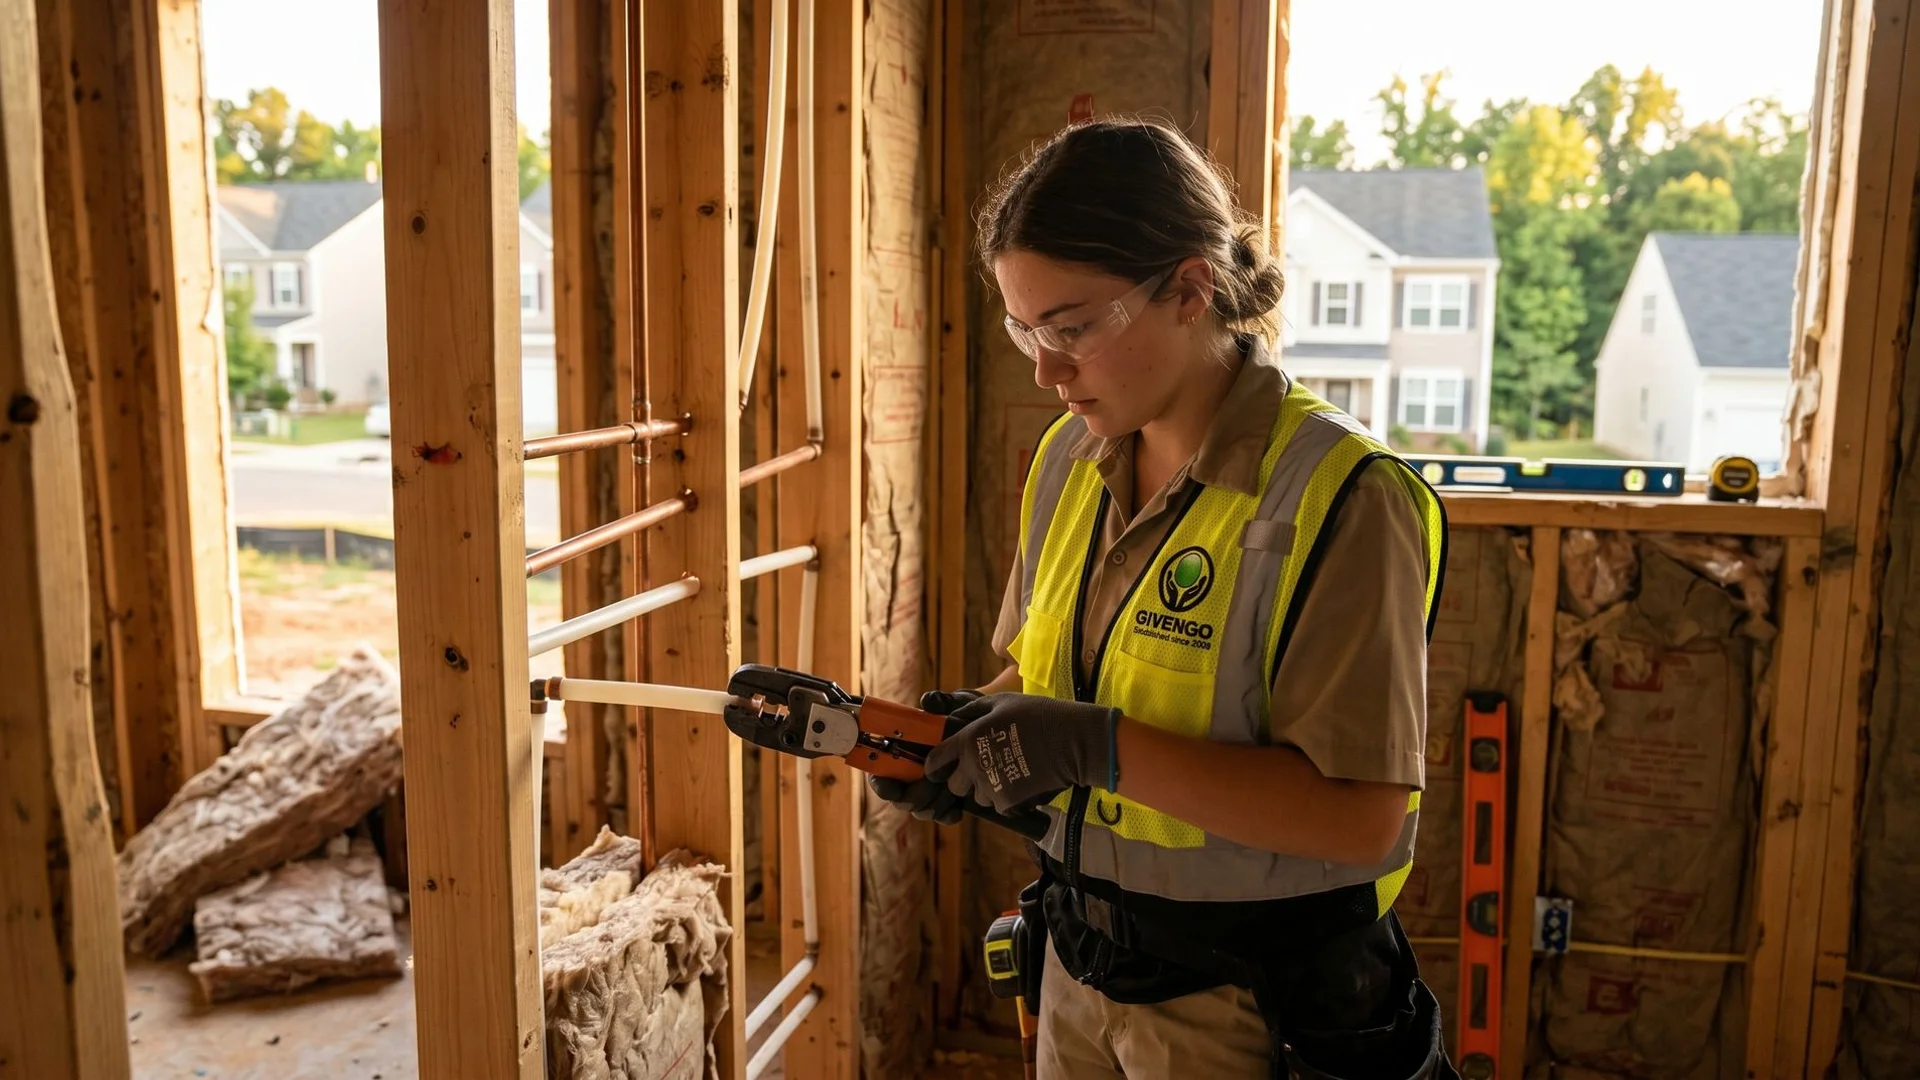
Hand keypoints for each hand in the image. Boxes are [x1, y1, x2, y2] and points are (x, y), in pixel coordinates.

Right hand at [865, 687, 986, 824]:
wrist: (990, 727)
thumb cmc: (965, 713)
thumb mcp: (956, 704)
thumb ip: (941, 703)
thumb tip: (929, 701)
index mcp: (903, 750)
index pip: (881, 774)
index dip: (881, 784)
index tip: (891, 786)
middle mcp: (913, 773)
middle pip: (902, 799)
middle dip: (916, 795)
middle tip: (935, 782)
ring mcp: (930, 789)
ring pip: (923, 810)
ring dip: (936, 801)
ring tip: (954, 785)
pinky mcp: (949, 800)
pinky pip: (943, 816)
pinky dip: (949, 813)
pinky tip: (959, 806)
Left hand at [923, 693, 1115, 815]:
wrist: (1071, 741)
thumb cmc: (1038, 715)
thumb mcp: (1002, 702)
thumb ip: (974, 710)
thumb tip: (956, 716)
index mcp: (968, 740)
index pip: (935, 762)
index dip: (936, 765)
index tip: (942, 766)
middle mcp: (974, 766)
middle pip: (954, 785)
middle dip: (964, 779)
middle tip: (983, 767)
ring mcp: (990, 787)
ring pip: (978, 796)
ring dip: (988, 788)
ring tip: (1009, 771)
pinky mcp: (1008, 802)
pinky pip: (999, 804)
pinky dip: (1007, 798)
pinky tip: (1022, 781)